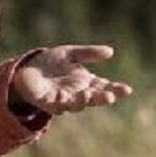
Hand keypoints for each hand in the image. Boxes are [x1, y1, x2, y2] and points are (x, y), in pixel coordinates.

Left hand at [9, 44, 131, 115]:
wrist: (28, 69)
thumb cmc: (52, 63)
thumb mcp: (70, 53)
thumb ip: (89, 53)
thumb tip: (111, 51)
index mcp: (86, 82)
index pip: (104, 87)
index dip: (115, 89)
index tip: (127, 89)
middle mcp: (77, 94)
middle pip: (93, 98)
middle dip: (101, 98)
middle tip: (110, 96)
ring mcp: (63, 100)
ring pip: (76, 105)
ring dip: (82, 101)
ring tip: (88, 94)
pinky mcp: (47, 103)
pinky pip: (55, 105)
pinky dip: (60, 103)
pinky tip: (64, 96)